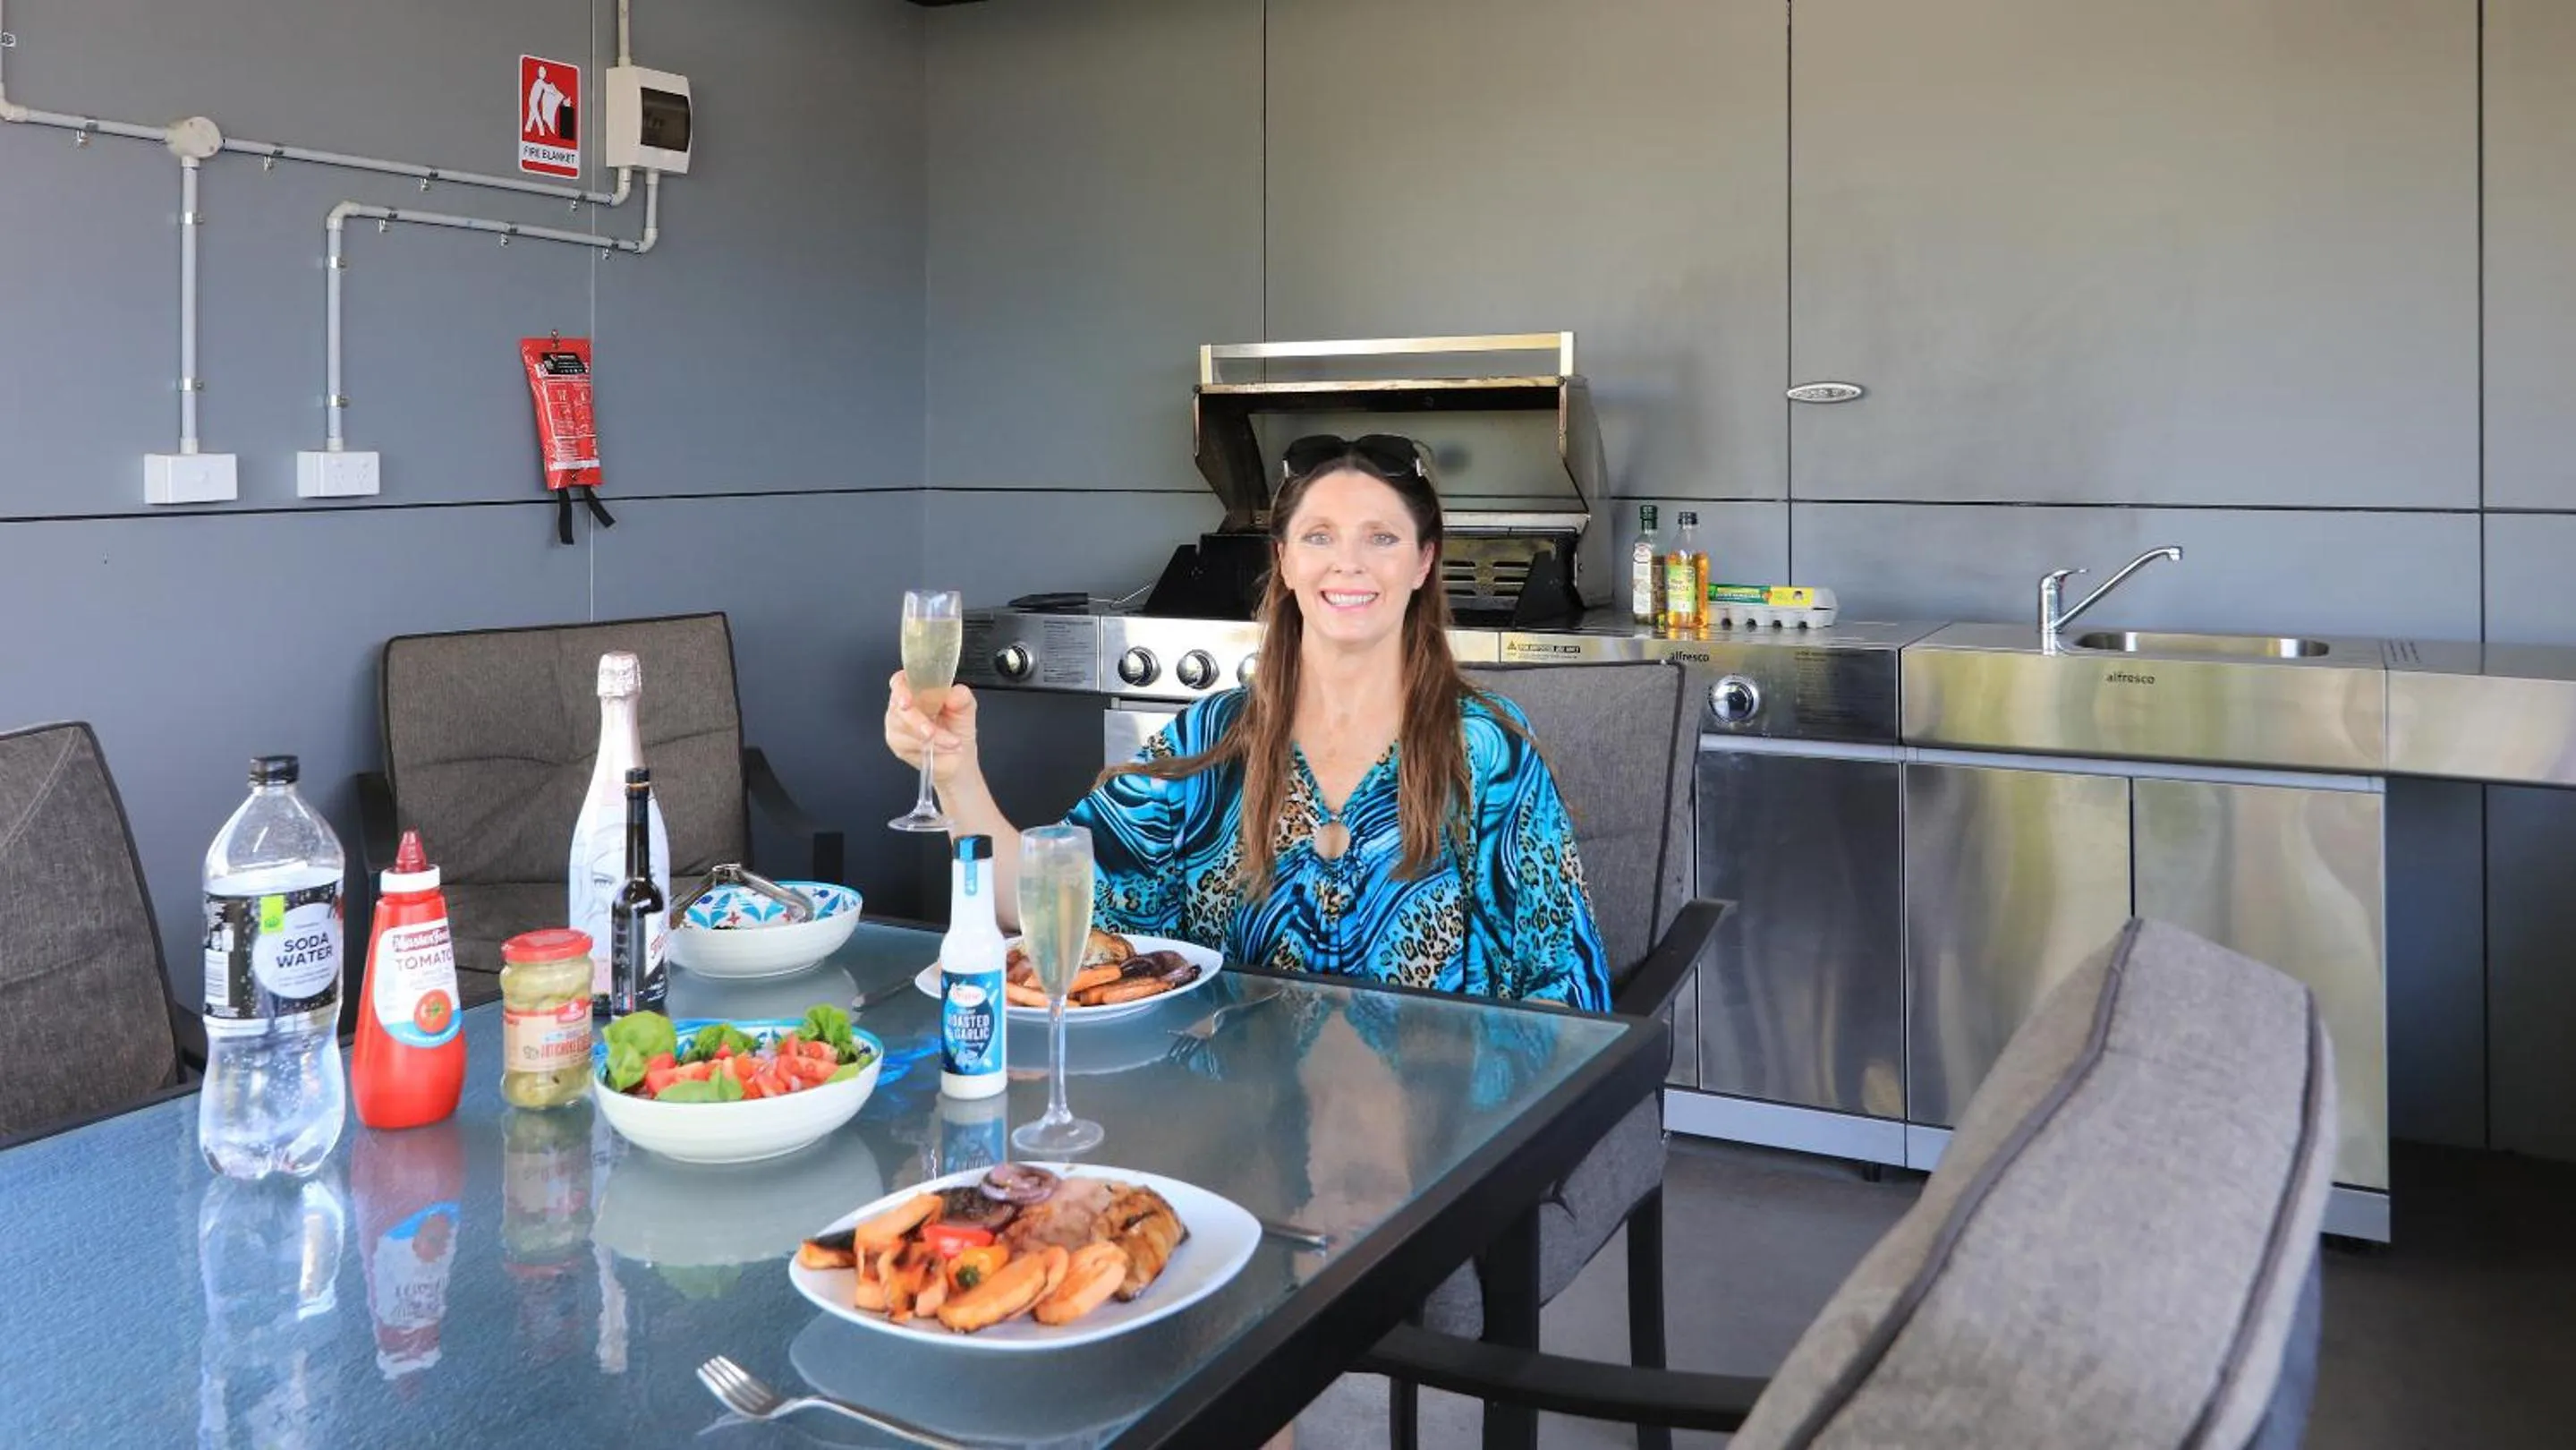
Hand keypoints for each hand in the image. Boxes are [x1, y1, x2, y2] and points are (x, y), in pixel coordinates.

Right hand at [885, 671, 979, 790]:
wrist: (960, 757)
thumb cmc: (958, 728)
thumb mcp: (966, 708)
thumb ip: (961, 697)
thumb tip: (953, 694)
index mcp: (917, 689)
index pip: (900, 681)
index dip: (901, 689)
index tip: (907, 700)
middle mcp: (903, 704)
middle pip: (898, 707)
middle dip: (917, 722)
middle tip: (932, 732)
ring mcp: (897, 723)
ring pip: (903, 727)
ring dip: (931, 737)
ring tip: (952, 741)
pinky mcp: (897, 742)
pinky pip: (907, 743)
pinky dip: (929, 746)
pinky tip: (944, 747)